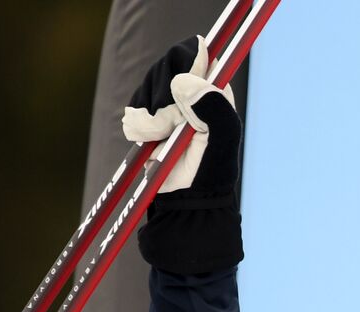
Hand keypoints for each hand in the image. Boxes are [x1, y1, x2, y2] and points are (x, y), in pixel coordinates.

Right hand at [123, 36, 243, 273]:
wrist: (184, 206)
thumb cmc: (210, 176)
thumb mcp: (221, 142)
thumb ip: (213, 109)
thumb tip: (184, 81)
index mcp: (218, 97)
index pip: (201, 58)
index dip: (188, 65)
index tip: (179, 87)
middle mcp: (197, 99)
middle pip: (170, 68)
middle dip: (163, 95)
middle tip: (167, 123)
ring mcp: (173, 109)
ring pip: (151, 87)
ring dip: (149, 111)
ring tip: (156, 136)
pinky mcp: (153, 120)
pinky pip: (138, 106)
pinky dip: (138, 122)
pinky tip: (146, 138)